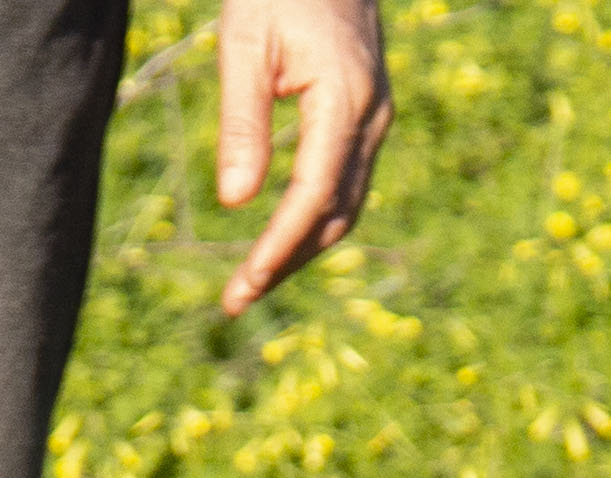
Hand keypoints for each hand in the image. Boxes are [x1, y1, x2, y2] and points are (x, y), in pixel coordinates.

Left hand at [212, 0, 388, 314]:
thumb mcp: (244, 43)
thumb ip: (242, 121)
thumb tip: (234, 202)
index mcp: (344, 100)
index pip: (313, 195)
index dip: (279, 246)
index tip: (243, 284)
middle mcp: (371, 116)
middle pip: (334, 214)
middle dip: (287, 262)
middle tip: (235, 300)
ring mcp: (375, 117)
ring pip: (344, 205)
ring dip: (301, 248)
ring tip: (251, 280)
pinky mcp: (367, 114)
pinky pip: (346, 182)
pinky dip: (312, 218)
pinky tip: (279, 237)